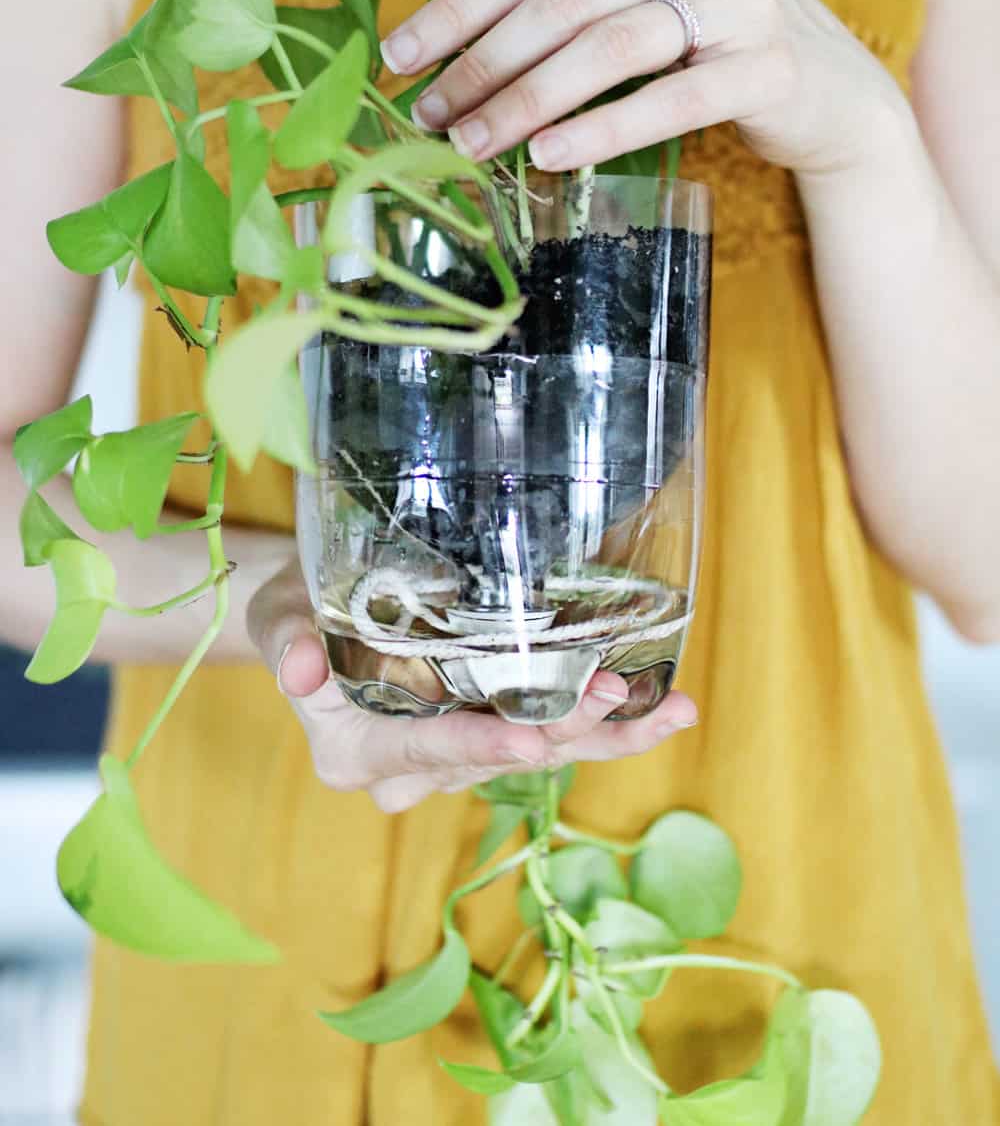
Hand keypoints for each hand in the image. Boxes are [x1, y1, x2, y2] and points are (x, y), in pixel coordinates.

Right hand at [247, 560, 697, 812]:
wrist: (315, 618)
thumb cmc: (296, 613)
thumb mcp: (281, 616)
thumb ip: (288, 638)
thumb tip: (296, 664)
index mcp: (361, 754)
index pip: (425, 749)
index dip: (477, 743)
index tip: (529, 737)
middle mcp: (415, 770)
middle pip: (496, 755)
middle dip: (559, 727)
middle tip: (611, 690)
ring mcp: (460, 757)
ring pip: (540, 754)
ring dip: (605, 733)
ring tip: (668, 709)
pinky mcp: (495, 735)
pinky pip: (559, 741)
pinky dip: (616, 732)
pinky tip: (669, 714)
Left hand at [381, 0, 911, 177]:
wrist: (832, 90)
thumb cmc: (718, 31)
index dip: (459, 7)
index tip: (399, 56)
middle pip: (565, 2)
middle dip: (483, 63)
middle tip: (428, 115)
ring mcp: (745, 2)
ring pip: (611, 48)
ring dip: (528, 101)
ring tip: (472, 144)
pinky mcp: (772, 69)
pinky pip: (672, 101)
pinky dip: (603, 130)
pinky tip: (548, 157)